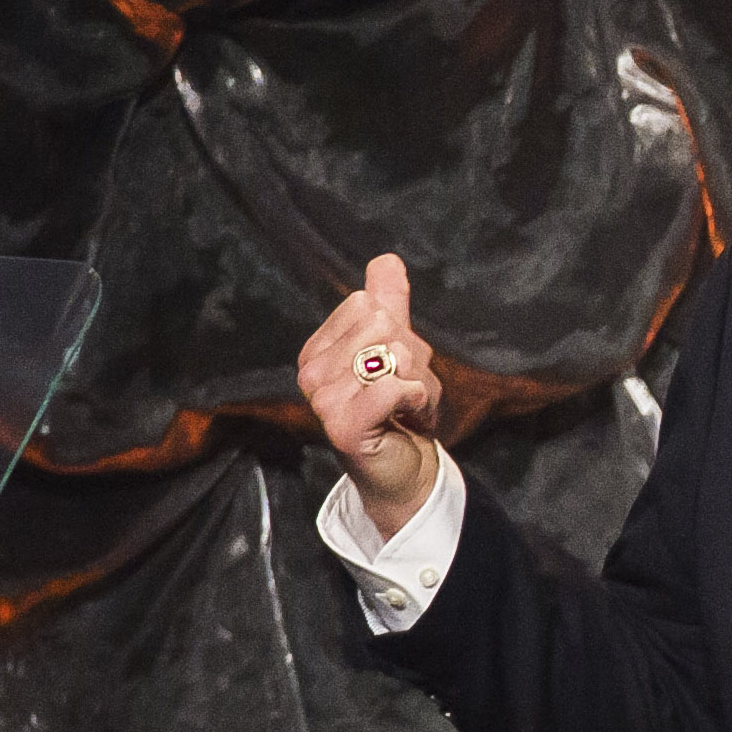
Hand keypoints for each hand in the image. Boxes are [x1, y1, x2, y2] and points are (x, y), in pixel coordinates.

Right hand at [296, 253, 445, 537]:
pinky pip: (394, 387)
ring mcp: (323, 400)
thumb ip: (389, 303)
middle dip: (414, 360)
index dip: (398, 335)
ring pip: (394, 356)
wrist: (404, 472)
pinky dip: (418, 399)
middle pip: (384, 327)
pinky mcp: (343, 426)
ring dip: (420, 384)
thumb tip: (386, 259)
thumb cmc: (397, 413)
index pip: (369, 306)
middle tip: (405, 393)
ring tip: (408, 409)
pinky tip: (410, 418)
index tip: (394, 372)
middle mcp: (311, 372)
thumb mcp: (396, 349)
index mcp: (317, 349)